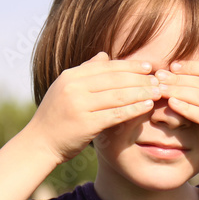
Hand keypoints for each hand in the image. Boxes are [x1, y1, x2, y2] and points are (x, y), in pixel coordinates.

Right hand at [26, 52, 160, 163]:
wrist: (39, 144)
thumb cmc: (57, 117)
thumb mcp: (66, 88)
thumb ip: (86, 72)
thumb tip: (104, 55)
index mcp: (71, 76)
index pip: (107, 66)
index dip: (130, 65)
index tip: (149, 66)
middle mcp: (73, 87)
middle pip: (115, 78)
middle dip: (140, 78)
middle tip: (159, 79)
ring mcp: (79, 105)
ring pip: (118, 95)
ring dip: (141, 92)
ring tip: (158, 92)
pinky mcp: (86, 124)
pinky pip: (115, 114)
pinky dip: (134, 109)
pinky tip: (147, 107)